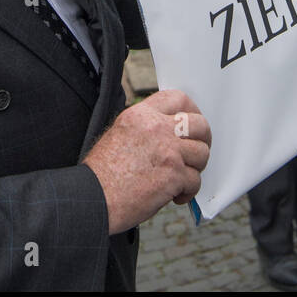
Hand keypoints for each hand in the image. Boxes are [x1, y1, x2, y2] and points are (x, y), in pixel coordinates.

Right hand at [82, 89, 209, 234]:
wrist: (93, 198)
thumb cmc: (103, 173)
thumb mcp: (120, 133)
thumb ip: (146, 126)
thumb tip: (171, 129)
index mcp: (141, 114)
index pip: (178, 98)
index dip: (192, 111)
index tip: (192, 125)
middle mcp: (156, 128)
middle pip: (199, 124)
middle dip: (202, 140)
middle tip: (195, 153)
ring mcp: (168, 151)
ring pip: (202, 153)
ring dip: (195, 168)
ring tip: (180, 178)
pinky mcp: (173, 175)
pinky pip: (195, 180)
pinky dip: (188, 191)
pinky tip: (174, 196)